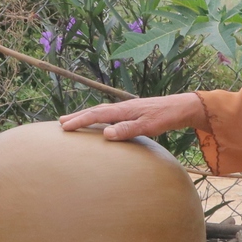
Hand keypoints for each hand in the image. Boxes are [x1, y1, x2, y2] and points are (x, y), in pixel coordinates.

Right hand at [59, 92, 207, 141]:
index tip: (64, 127)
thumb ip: (127, 129)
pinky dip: (99, 118)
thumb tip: (105, 134)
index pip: (96, 115)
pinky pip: (109, 115)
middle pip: (95, 111)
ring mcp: (127, 110)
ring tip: (74, 121)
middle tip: (60, 122)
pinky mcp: (133, 113)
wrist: (181, 107)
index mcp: (123, 110)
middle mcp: (122, 108)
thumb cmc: (166, 117)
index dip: (79, 121)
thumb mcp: (148, 126)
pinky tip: (99, 124)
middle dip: (77, 116)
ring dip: (87, 116)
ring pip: (102, 112)